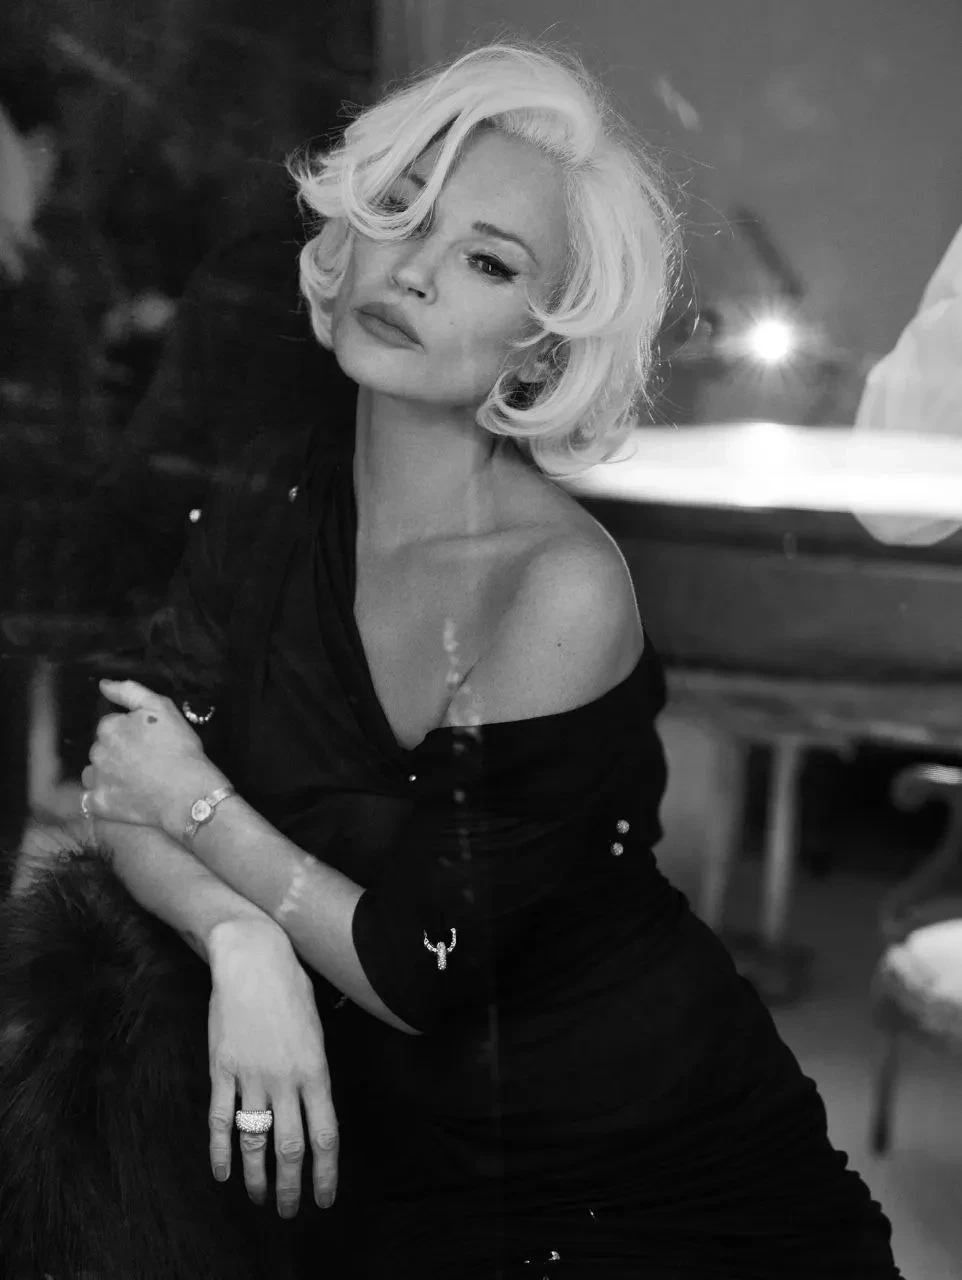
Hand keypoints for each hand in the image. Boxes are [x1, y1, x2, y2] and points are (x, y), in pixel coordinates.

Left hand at [81, 679, 221, 831]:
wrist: (189, 793)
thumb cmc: (180, 748)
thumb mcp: (162, 707)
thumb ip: (130, 691)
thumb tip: (104, 684)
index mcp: (109, 727)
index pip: (110, 726)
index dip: (129, 733)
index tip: (147, 742)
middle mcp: (97, 752)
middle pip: (101, 748)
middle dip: (117, 752)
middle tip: (145, 761)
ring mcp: (97, 779)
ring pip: (94, 772)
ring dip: (108, 774)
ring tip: (135, 781)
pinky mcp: (100, 804)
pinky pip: (92, 799)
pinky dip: (103, 798)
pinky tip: (123, 797)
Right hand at [207, 921, 338, 1217]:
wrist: (253, 959)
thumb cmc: (290, 987)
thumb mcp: (316, 1027)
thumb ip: (315, 1068)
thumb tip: (314, 1101)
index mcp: (316, 1070)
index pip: (325, 1134)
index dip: (326, 1172)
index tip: (325, 1197)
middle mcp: (286, 1080)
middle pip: (291, 1147)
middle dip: (291, 1185)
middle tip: (288, 1210)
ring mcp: (252, 1076)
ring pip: (255, 1140)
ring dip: (258, 1176)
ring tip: (260, 1198)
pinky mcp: (222, 1070)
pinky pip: (220, 1120)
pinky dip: (220, 1151)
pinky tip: (223, 1173)